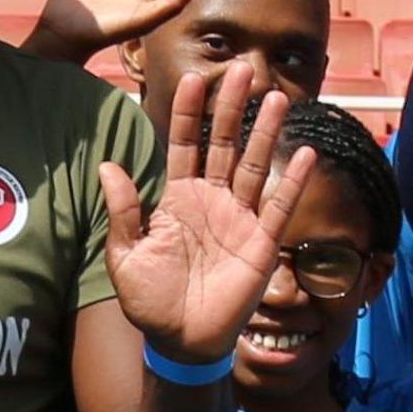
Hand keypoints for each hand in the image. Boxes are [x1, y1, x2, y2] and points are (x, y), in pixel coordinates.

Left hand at [100, 63, 309, 365]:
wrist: (179, 342)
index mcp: (176, 198)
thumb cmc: (149, 301)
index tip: (196, 78)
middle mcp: (210, 200)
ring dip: (265, 133)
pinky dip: (291, 182)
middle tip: (243, 69)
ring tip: (277, 98)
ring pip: (252, 166)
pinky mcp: (260, 244)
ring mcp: (238, 219)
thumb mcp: (125, 256)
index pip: (184, 144)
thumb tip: (108, 166)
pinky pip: (277, 207)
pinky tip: (304, 155)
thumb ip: (123, 212)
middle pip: (222, 143)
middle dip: (231, 107)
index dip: (189, 112)